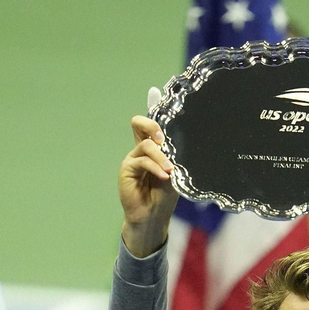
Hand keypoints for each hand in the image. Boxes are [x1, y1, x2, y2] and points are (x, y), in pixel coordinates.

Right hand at [119, 115, 178, 257]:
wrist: (153, 216)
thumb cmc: (165, 195)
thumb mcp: (175, 172)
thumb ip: (174, 156)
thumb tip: (181, 142)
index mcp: (153, 148)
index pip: (150, 125)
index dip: (152, 107)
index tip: (156, 93)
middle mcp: (141, 149)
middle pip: (139, 123)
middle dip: (153, 126)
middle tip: (164, 139)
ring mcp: (133, 158)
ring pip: (147, 145)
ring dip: (161, 158)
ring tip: (170, 171)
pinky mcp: (127, 169)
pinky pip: (142, 160)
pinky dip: (155, 167)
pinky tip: (164, 177)